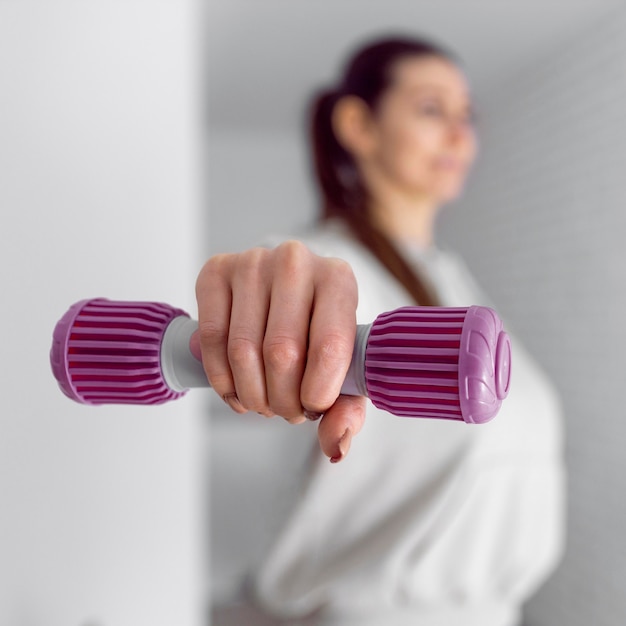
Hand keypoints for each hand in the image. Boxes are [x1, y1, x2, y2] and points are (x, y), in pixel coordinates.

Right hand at [194, 240, 365, 462]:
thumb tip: (334, 446)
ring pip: (243, 350)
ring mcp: (252, 262)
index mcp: (339, 278)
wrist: (289, 295)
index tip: (313, 408)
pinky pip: (211, 338)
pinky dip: (221, 379)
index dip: (318, 393)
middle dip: (283, 400)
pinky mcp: (216, 271)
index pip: (330, 345)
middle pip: (282, 353)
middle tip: (287, 411)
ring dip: (252, 394)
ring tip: (264, 402)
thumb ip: (348, 409)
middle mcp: (295, 261)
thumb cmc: (320, 332)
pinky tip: (236, 391)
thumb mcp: (345, 367)